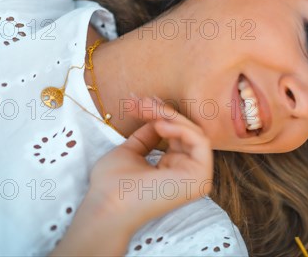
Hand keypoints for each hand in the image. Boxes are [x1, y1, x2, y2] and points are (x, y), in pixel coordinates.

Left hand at [87, 97, 213, 229]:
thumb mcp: (130, 151)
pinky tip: (160, 124)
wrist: (106, 205)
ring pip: (194, 132)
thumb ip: (148, 135)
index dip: (160, 114)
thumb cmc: (112, 185)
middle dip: (163, 111)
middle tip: (141, 101)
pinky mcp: (200, 178)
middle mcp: (188, 174)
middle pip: (186, 131)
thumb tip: (159, 117)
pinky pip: (200, 142)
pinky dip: (181, 128)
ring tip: (148, 110)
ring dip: (171, 116)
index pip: (176, 134)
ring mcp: (196, 177)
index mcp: (172, 170)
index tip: (140, 101)